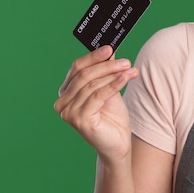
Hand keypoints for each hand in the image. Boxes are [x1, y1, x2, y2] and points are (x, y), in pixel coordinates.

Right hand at [54, 45, 138, 162]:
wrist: (118, 144)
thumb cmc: (113, 118)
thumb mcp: (109, 90)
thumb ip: (105, 73)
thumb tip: (109, 51)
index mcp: (66, 92)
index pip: (77, 68)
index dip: (93, 57)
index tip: (110, 48)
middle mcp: (63, 102)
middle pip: (84, 75)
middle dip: (107, 65)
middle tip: (125, 61)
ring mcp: (69, 112)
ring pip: (92, 84)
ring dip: (114, 74)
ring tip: (131, 69)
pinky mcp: (79, 120)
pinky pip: (98, 96)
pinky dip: (114, 84)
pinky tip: (126, 78)